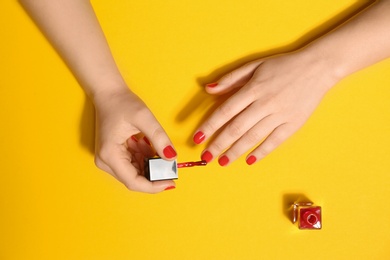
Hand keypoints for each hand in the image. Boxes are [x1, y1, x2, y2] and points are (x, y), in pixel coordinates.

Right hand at [93, 87, 176, 192]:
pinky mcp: (114, 155)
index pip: (133, 182)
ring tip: (154, 145)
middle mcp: (106, 161)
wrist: (108, 93)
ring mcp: (109, 159)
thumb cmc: (121, 103)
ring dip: (150, 164)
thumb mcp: (144, 118)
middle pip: (134, 179)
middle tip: (171, 165)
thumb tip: (172, 157)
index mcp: (110, 155)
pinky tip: (146, 143)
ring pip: (135, 172)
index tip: (171, 182)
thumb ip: (159, 139)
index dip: (154, 186)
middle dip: (154, 174)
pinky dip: (144, 157)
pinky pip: (133, 163)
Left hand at [193, 50, 338, 165]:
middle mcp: (265, 103)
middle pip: (236, 128)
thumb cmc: (283, 65)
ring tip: (222, 162)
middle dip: (219, 144)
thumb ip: (231, 79)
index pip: (226, 111)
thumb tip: (209, 89)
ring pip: (253, 137)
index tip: (197, 138)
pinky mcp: (293, 124)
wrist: (317, 68)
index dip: (210, 126)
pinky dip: (261, 152)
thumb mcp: (255, 65)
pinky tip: (249, 160)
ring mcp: (280, 115)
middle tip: (206, 157)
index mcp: (253, 88)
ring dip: (236, 151)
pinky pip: (275, 141)